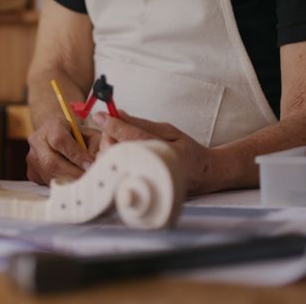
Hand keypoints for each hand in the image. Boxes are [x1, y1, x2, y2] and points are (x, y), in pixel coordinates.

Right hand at [26, 117, 100, 184]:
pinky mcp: (31, 172)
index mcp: (50, 126)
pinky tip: (71, 180)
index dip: (76, 155)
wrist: (53, 132)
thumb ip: (95, 145)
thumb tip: (95, 164)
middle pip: (51, 162)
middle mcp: (36, 141)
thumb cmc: (75, 133)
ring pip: (49, 175)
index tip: (90, 164)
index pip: (60, 141)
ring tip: (82, 180)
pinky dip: (61, 183)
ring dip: (68, 180)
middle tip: (89, 178)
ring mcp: (31, 157)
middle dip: (73, 173)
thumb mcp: (88, 132)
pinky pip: (46, 183)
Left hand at [92, 111, 214, 194]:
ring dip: (108, 150)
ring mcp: (145, 183)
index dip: (114, 125)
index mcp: (166, 153)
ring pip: (113, 165)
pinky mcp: (137, 190)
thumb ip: (141, 124)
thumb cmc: (187, 151)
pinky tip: (116, 155)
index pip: (133, 138)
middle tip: (112, 128)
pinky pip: (113, 176)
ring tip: (118, 142)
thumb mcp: (169, 131)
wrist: (203, 175)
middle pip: (118, 153)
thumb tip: (118, 114)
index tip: (101, 115)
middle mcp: (154, 170)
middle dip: (108, 137)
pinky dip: (109, 162)